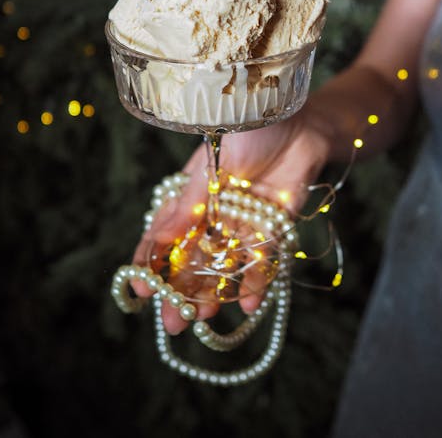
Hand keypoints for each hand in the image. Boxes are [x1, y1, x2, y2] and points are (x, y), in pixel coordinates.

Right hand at [132, 102, 328, 333]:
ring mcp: (243, 221)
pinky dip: (256, 281)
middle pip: (192, 258)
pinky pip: (262, 259)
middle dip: (181, 290)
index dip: (150, 262)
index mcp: (192, 193)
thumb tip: (159, 240)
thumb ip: (189, 202)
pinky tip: (248, 303)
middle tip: (174, 322)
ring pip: (223, 265)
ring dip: (215, 292)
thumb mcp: (211, 163)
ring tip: (205, 317)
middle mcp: (214, 212)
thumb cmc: (248, 128)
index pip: (164, 233)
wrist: (302, 120)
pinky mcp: (273, 226)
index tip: (139, 290)